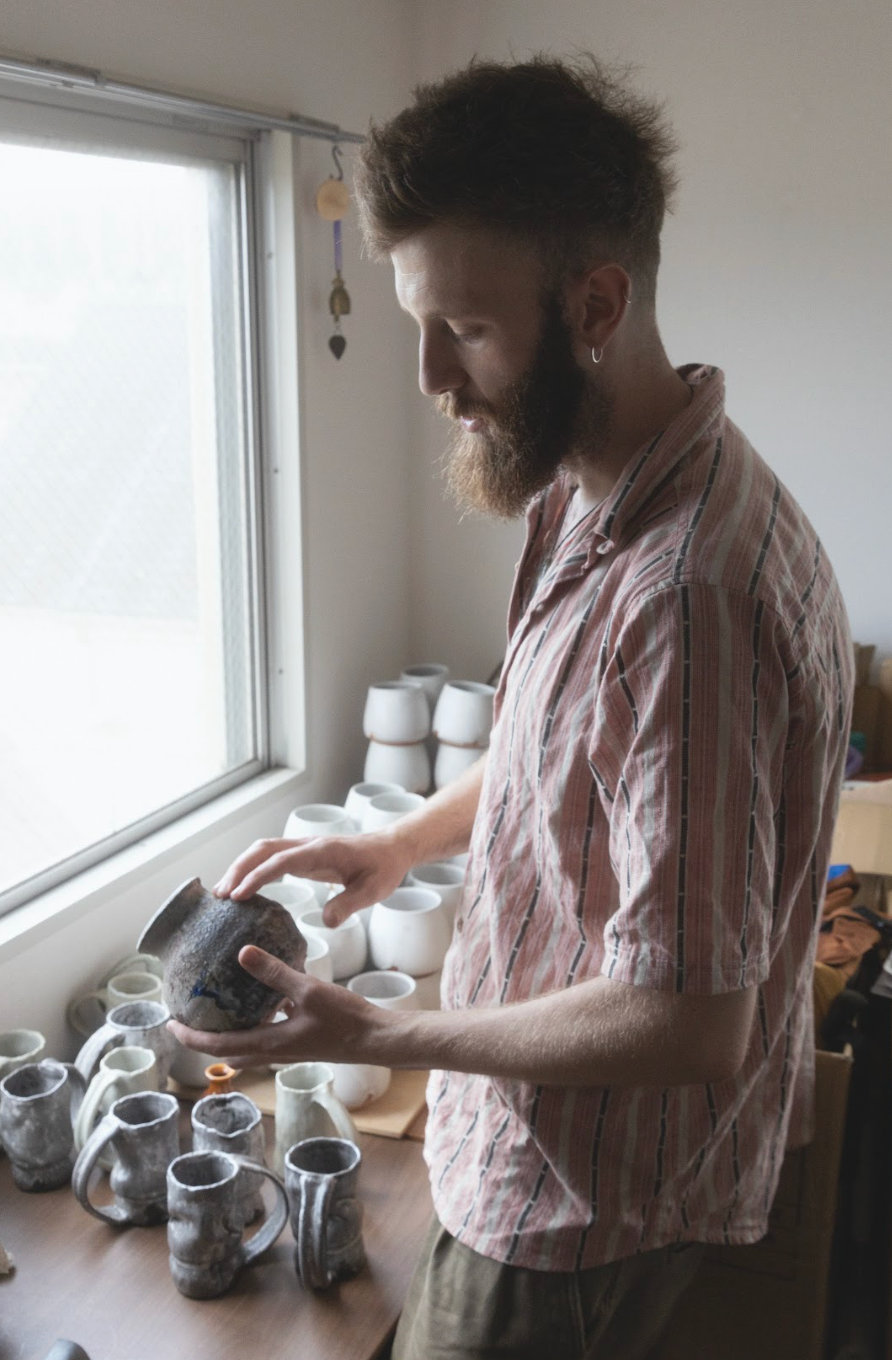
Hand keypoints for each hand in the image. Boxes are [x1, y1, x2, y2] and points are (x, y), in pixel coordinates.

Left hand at [167, 946, 387, 1068]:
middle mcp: (271, 1053)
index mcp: (267, 1044)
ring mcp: (285, 1051)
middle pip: (225, 1052)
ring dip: (225, 1035)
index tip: (170, 1023)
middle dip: (202, 1037)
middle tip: (186, 1018)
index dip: (190, 1036)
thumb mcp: (307, 990)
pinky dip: (250, 1026)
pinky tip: (260, 1002)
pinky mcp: (298, 1044)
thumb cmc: (345, 1019)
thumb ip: (275, 972)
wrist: (375, 1039)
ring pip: (244, 1048)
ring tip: (216, 1009)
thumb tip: (242, 952)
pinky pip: (263, 1039)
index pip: (216, 1046)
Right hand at [213, 829, 412, 924]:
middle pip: (263, 849)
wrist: (392, 848)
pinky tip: (244, 886)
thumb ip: (349, 904)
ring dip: (241, 866)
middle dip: (239, 869)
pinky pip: (272, 856)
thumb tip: (326, 922)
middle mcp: (308, 845)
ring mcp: (304, 847)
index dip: (257, 876)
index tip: (237, 894)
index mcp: (321, 852)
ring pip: (264, 850)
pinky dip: (253, 867)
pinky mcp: (304, 853)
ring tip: (223, 892)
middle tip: (220, 895)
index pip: (281, 861)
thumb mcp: (373, 890)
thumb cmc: (383, 868)